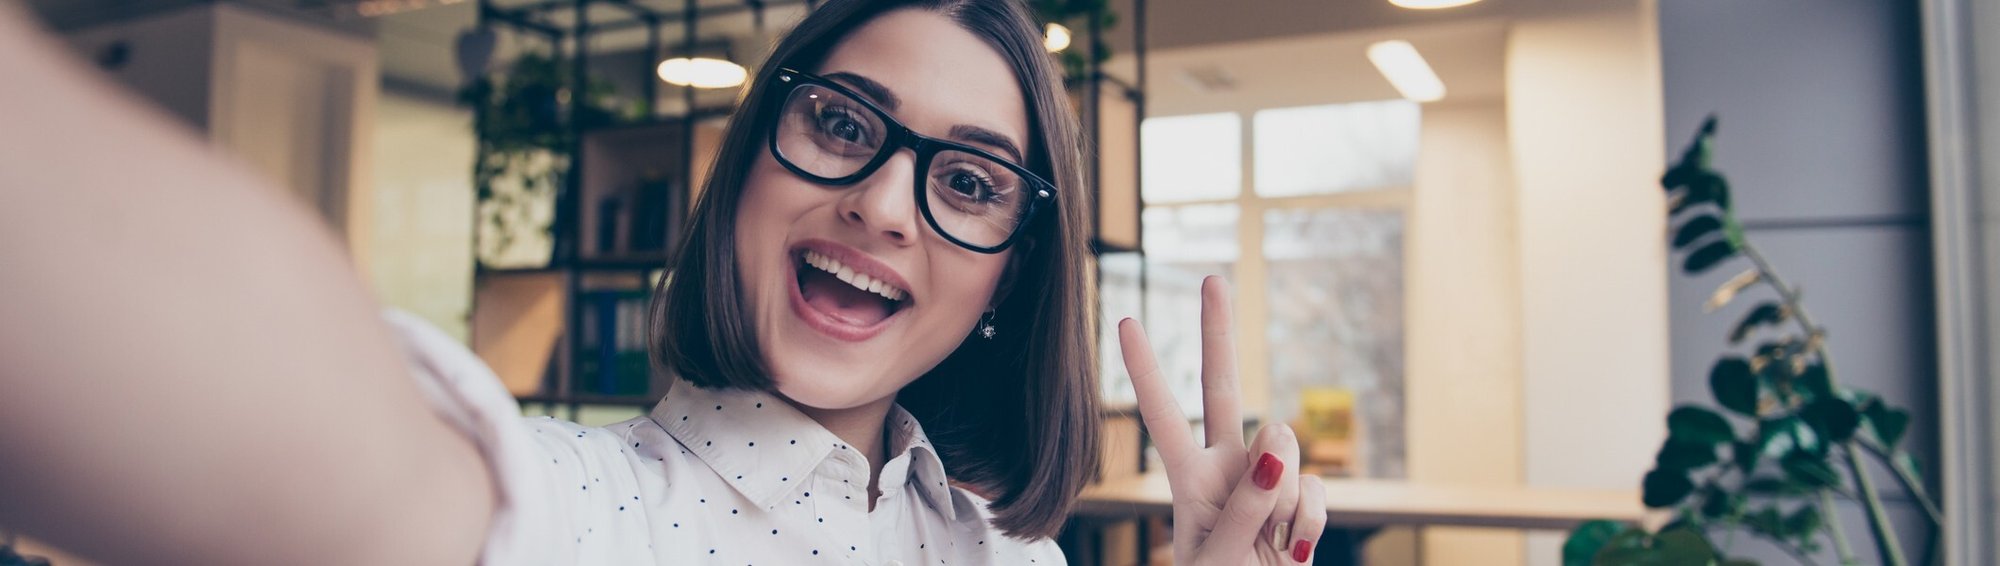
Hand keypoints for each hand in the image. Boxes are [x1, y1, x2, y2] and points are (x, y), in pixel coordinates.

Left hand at [1119, 276, 1328, 564]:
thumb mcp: (1217, 561)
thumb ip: (1243, 510)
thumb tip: (1277, 451)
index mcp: (1189, 480)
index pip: (1163, 416)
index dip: (1146, 370)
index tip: (1125, 321)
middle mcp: (1227, 468)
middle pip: (1224, 388)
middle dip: (1219, 333)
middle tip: (1211, 279)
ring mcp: (1268, 480)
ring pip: (1285, 454)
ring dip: (1281, 505)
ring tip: (1266, 546)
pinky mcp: (1303, 498)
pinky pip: (1315, 490)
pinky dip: (1308, 525)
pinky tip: (1290, 551)